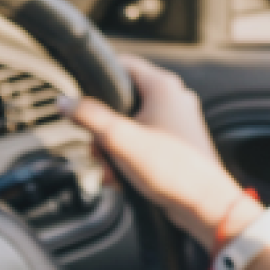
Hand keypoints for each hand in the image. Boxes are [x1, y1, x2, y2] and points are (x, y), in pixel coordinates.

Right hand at [64, 56, 258, 249]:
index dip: (98, 80)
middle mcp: (174, 98)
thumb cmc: (171, 170)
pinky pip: (146, 141)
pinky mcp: (179, 142)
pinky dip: (131, 157)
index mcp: (163, 86)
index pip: (123, 65)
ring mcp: (179, 120)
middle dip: (104, 130)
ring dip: (115, 148)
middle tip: (98, 151)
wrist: (204, 204)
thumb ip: (89, 117)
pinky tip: (123, 179)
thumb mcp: (120, 140)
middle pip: (124, 102)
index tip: (82, 100)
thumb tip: (64, 102)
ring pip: (133, 125)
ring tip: (111, 171)